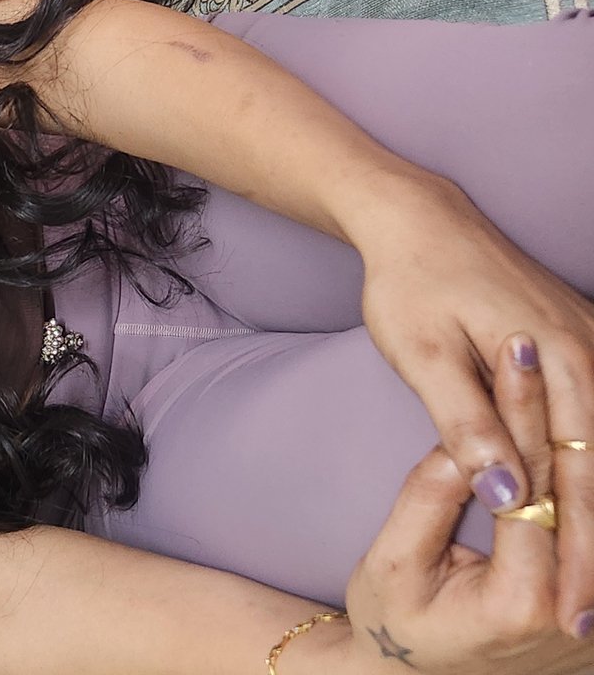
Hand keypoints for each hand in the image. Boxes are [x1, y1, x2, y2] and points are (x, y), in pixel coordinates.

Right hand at [342, 337, 591, 673]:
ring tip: (554, 373)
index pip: (534, 485)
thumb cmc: (389, 619)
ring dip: (580, 443)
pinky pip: (593, 532)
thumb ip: (429, 502)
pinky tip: (574, 434)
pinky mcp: (591, 609)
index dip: (522, 412)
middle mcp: (571, 613)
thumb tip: (464, 444)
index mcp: (520, 602)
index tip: (513, 349)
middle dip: (556, 410)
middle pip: (577, 489)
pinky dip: (585, 482)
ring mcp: (589, 617)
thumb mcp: (389, 565)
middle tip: (535, 341)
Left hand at [353, 181, 593, 636]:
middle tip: (582, 625)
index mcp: (557, 358)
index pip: (577, 475)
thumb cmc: (408, 287)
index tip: (567, 611)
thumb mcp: (422, 355)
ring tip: (588, 594)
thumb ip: (465, 423)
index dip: (577, 550)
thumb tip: (507, 495)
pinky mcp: (584, 350)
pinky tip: (587, 527)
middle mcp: (592, 353)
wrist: (419, 221)